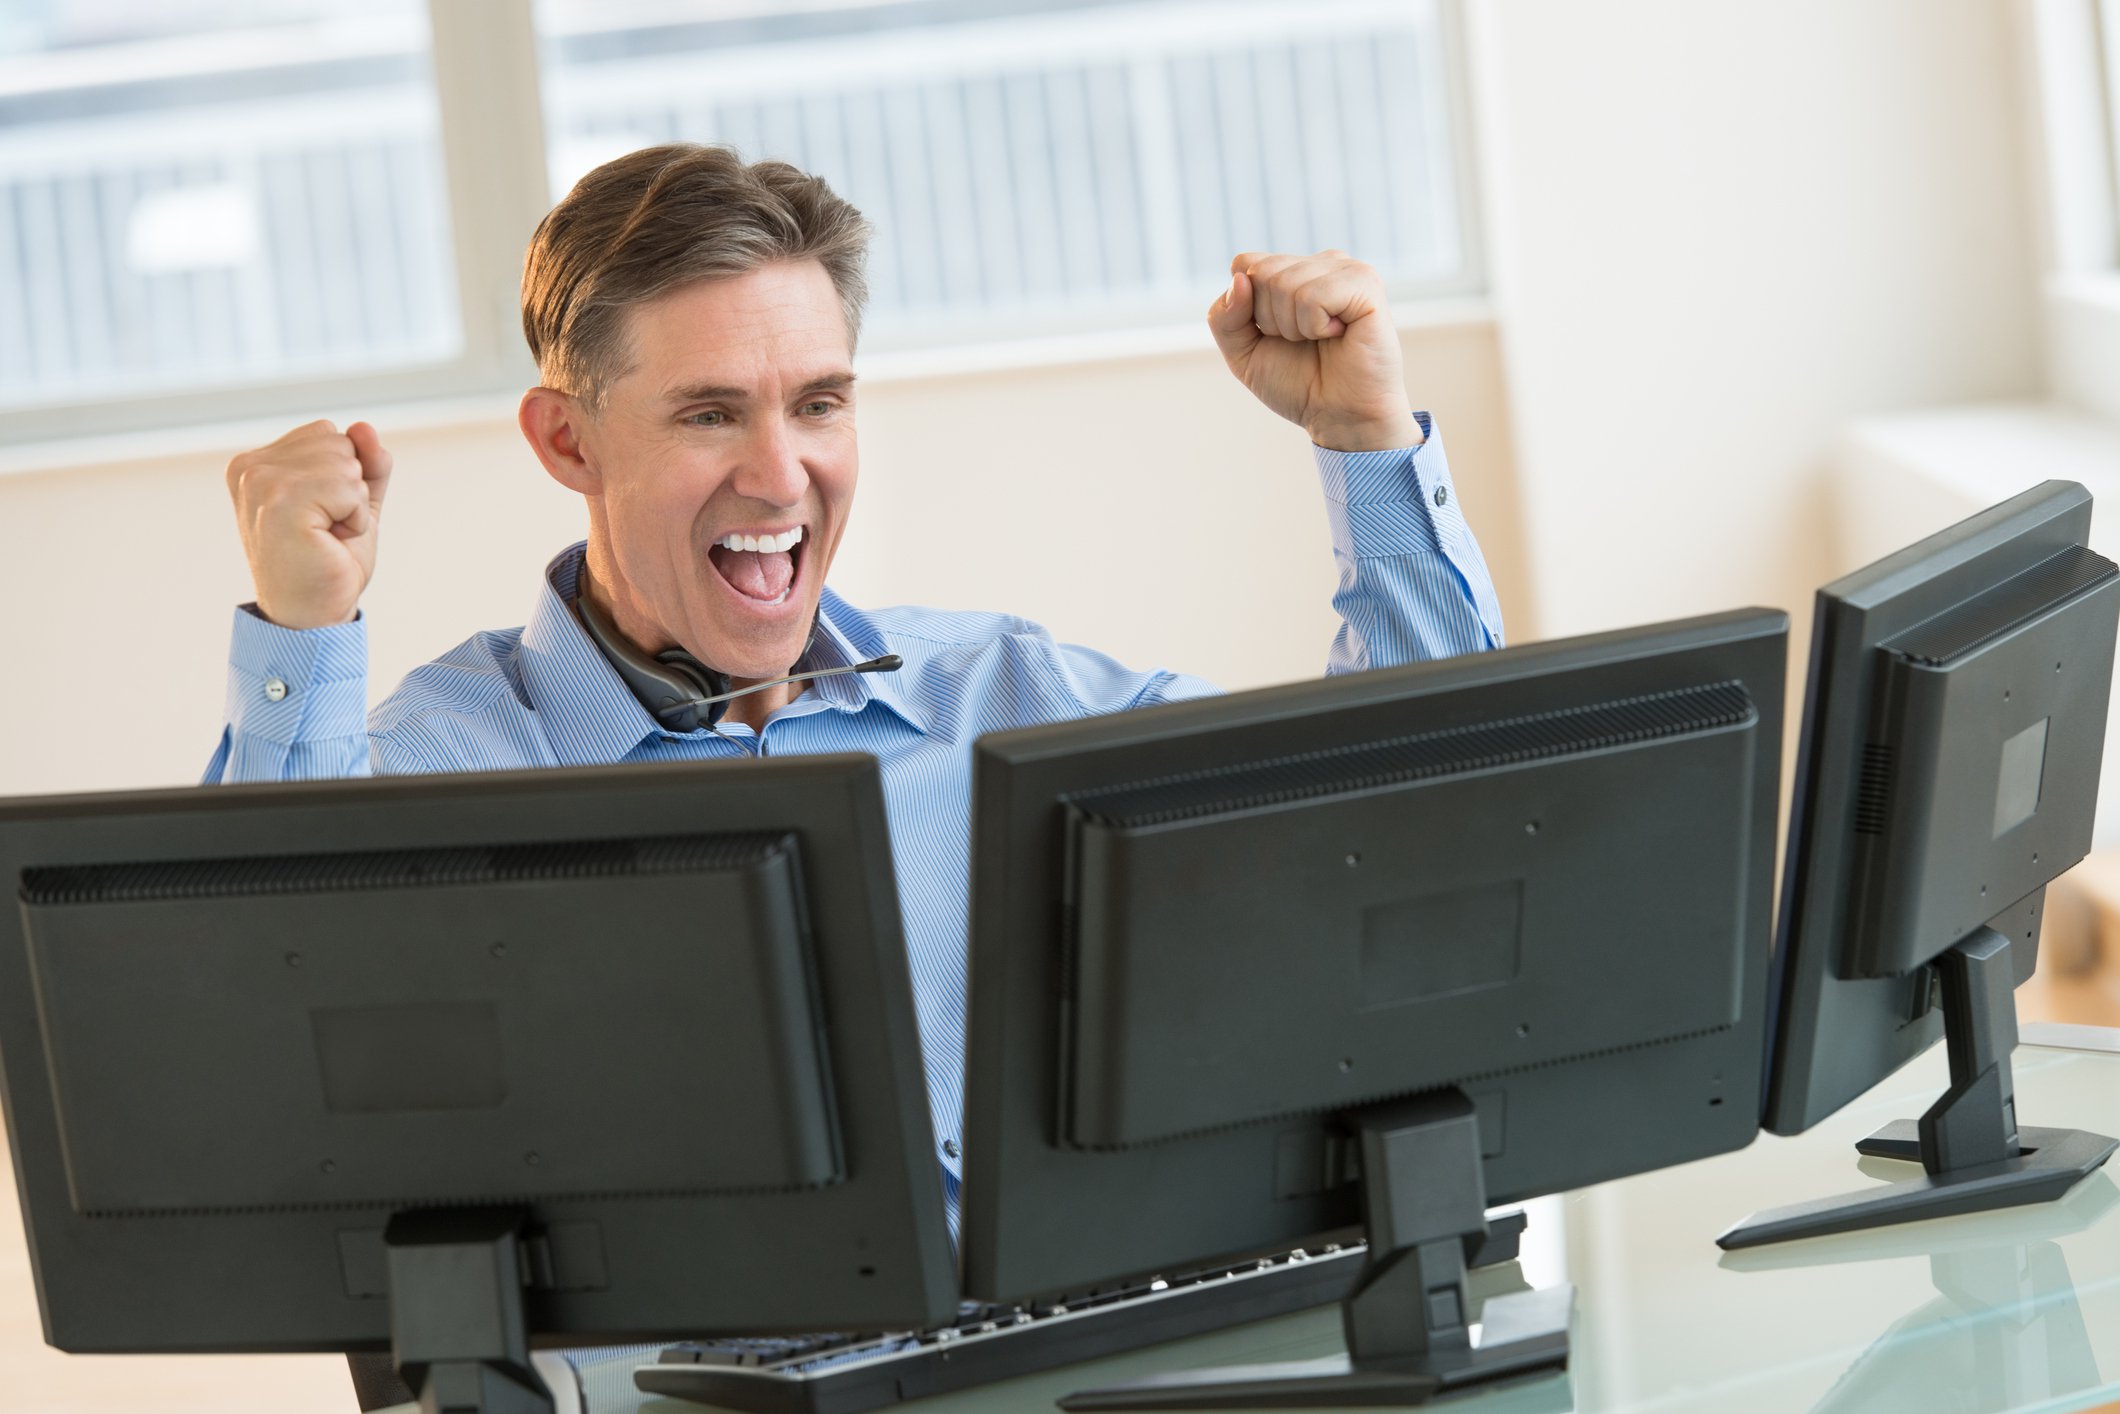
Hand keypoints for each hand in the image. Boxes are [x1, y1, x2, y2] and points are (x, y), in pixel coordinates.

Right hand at [225, 420, 392, 628]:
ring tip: (326, 535)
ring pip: (347, 462)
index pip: (326, 431)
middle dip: (350, 489)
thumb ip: (365, 462)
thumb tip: (365, 428)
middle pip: (338, 441)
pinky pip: (350, 488)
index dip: (343, 476)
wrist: (314, 614)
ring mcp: (261, 483)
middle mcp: (250, 468)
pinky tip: (330, 542)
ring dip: (354, 506)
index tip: (320, 515)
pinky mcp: (280, 503)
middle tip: (326, 528)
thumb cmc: (329, 560)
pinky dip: (356, 519)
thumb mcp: (355, 501)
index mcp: (256, 462)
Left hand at [1208, 251, 1422, 451]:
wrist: (1341, 418)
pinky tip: (1338, 334)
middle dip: (1270, 320)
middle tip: (1302, 341)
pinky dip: (1314, 326)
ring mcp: (1346, 270)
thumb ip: (1224, 317)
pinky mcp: (1365, 285)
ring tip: (1321, 340)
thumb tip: (1240, 279)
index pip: (1244, 264)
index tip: (1276, 335)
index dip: (1248, 309)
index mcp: (1296, 270)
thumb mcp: (1243, 353)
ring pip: (1284, 284)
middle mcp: (1323, 263)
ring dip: (1293, 327)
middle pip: (1261, 272)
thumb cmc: (1299, 384)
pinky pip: (1312, 296)